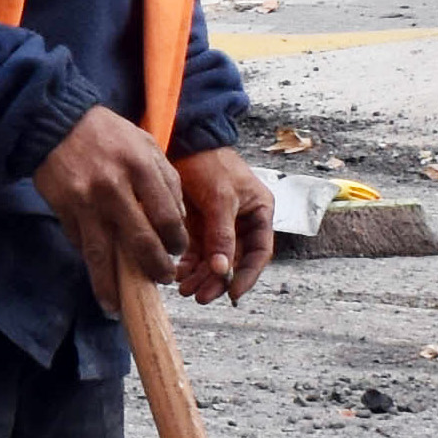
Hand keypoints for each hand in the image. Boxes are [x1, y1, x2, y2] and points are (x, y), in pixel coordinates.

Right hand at [32, 106, 191, 311]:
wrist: (56, 122)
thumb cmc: (108, 134)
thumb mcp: (146, 144)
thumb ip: (166, 179)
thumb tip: (176, 220)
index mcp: (140, 166)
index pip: (168, 217)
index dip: (176, 241)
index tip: (177, 250)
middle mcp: (114, 187)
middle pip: (140, 242)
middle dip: (154, 268)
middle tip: (161, 278)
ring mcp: (85, 202)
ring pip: (102, 255)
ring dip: (112, 285)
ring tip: (118, 305)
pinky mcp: (63, 210)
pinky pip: (80, 244)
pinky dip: (90, 262)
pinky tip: (99, 275)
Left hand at [172, 144, 275, 305]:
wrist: (185, 141)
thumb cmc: (210, 162)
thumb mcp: (220, 197)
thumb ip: (222, 234)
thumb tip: (222, 269)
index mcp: (259, 212)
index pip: (259, 252)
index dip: (248, 275)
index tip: (233, 293)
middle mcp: (242, 221)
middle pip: (234, 261)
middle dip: (217, 280)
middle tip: (199, 296)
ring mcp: (220, 225)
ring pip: (213, 260)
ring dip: (200, 276)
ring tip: (184, 289)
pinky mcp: (199, 225)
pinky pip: (197, 252)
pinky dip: (188, 265)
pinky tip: (177, 273)